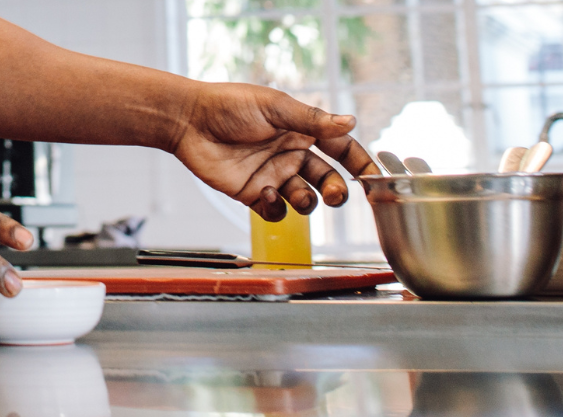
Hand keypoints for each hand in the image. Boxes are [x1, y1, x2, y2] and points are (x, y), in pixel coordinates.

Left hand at [164, 83, 380, 220]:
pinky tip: (266, 194)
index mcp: (302, 131)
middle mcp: (292, 155)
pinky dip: (277, 208)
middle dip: (337, 190)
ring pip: (305, 199)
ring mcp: (273, 176)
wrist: (189, 121)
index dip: (360, 162)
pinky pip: (275, 212)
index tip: (374, 176)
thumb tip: (350, 121)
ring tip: (298, 194)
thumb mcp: (275, 107)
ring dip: (309, 202)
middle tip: (336, 195)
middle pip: (328, 179)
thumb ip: (312, 119)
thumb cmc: (230, 106)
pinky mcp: (252, 193)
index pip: (341, 149)